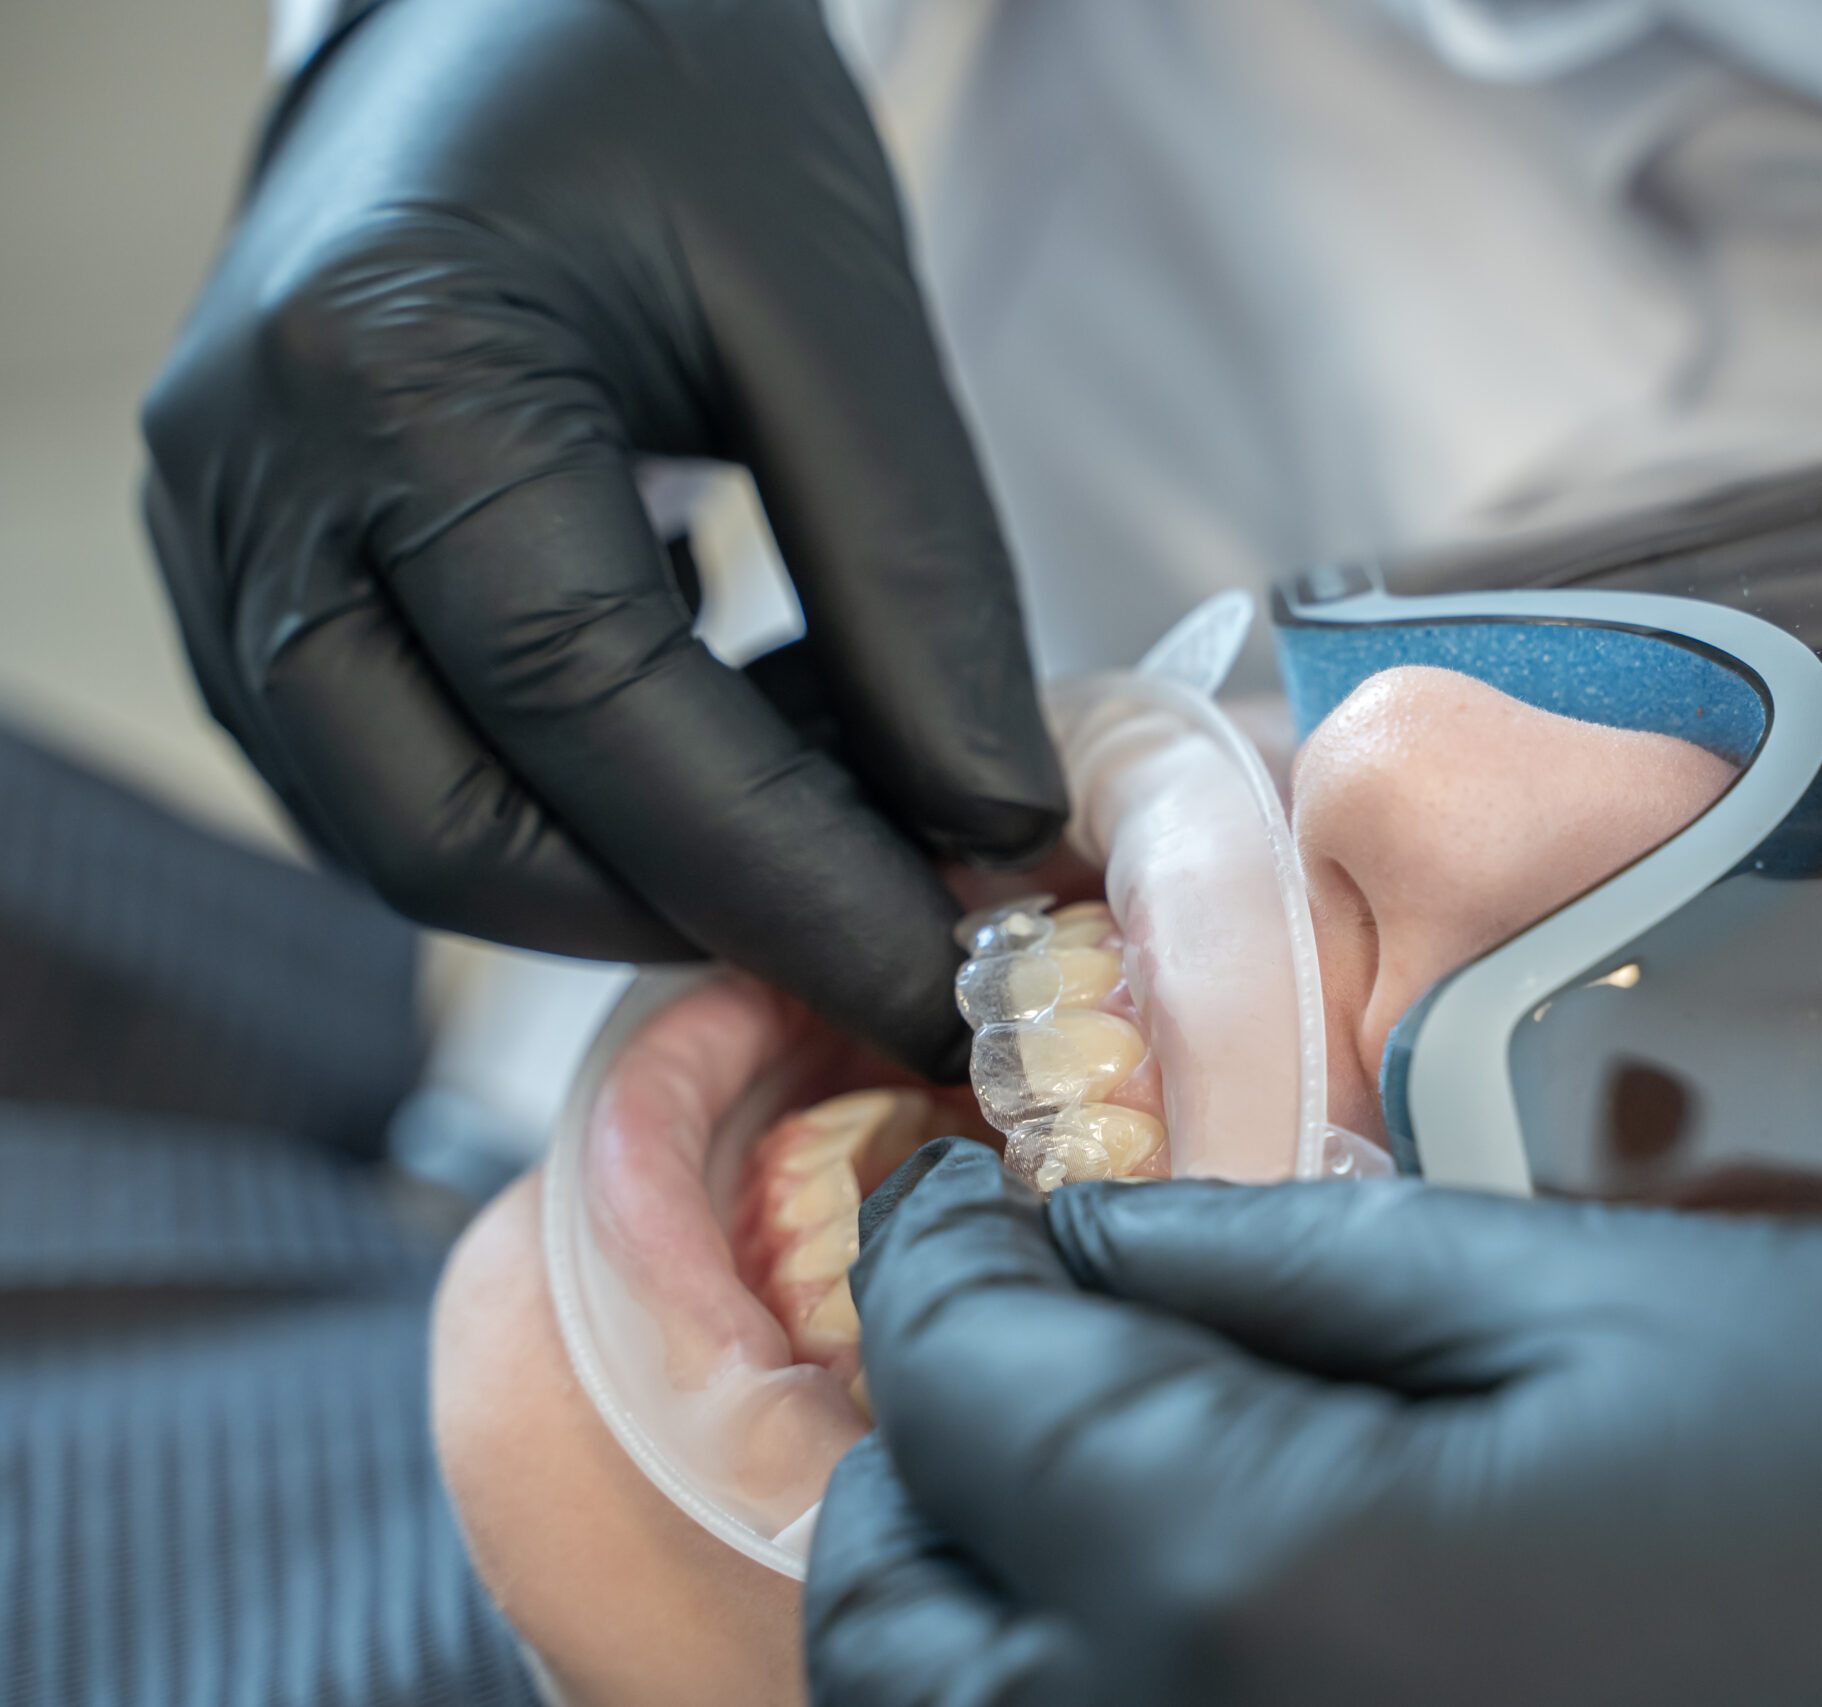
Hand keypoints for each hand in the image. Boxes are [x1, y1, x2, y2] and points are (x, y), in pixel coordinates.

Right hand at [143, 0, 1061, 1075]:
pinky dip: (573, 811)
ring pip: (413, 834)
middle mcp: (251, 477)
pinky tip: (724, 747)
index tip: (941, 963)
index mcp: (391, 368)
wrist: (511, 8)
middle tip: (889, 921)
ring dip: (635, 874)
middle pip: (456, 828)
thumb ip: (917, 581)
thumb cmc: (679, 99)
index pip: (592, 706)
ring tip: (832, 810)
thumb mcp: (839, 308)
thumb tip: (988, 823)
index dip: (781, 869)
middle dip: (692, 913)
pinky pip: (399, 776)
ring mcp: (219, 540)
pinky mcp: (251, 580)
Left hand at [810, 1144, 1821, 1705]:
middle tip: (1006, 1327)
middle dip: (925, 1454)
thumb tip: (1099, 1235)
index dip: (939, 1261)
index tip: (959, 1190)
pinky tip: (1180, 1616)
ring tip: (1069, 1471)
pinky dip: (1089, 1701)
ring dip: (976, 1607)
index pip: (970, 1397)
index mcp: (1262, 1589)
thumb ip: (1291, 1269)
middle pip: (903, 1627)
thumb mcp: (1591, 1298)